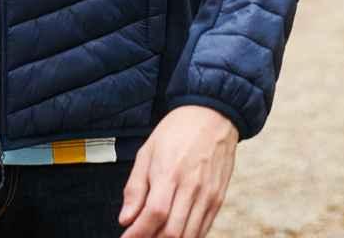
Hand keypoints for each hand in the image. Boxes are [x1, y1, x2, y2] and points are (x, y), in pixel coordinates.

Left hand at [118, 105, 237, 236]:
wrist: (212, 116)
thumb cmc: (176, 131)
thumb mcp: (147, 151)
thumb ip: (135, 187)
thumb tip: (125, 219)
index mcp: (169, 172)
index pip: (154, 214)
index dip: (138, 233)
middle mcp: (191, 187)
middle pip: (172, 232)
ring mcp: (207, 195)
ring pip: (189, 236)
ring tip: (155, 236)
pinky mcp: (218, 199)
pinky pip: (203, 230)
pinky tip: (175, 234)